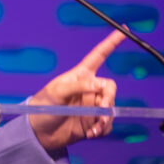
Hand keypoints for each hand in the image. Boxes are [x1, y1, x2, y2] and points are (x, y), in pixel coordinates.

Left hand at [28, 30, 124, 150]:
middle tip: (101, 111)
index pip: (99, 56)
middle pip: (110, 88)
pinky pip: (107, 124)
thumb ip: (79, 86)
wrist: (39, 134)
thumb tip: (99, 85)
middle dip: (108, 100)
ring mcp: (92, 106)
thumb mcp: (57, 92)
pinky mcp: (92, 122)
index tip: (124, 30)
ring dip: (105, 119)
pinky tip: (90, 134)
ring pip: (110, 108)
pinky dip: (102, 129)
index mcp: (80, 75)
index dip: (111, 43)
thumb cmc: (43, 107)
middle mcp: (89, 89)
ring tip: (94, 128)